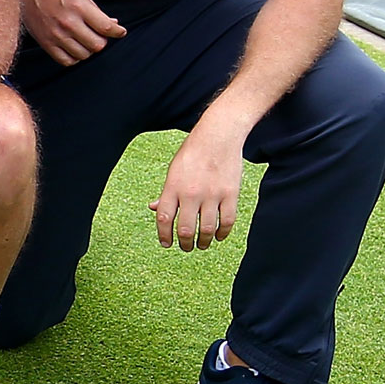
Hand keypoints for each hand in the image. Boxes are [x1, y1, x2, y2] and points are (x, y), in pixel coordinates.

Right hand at [20, 0, 126, 64]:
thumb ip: (96, 11)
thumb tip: (113, 24)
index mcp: (79, 7)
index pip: (106, 28)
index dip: (117, 32)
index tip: (119, 32)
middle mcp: (68, 22)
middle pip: (97, 45)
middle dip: (101, 40)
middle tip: (98, 34)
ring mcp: (56, 35)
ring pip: (84, 55)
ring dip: (88, 49)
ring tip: (84, 40)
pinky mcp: (47, 44)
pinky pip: (67, 61)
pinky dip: (74, 57)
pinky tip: (73, 47)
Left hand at [150, 123, 242, 251]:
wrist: (218, 136)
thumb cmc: (192, 153)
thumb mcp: (173, 170)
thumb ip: (165, 192)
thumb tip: (154, 209)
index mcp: (173, 187)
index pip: (163, 218)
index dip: (163, 235)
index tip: (166, 244)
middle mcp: (191, 193)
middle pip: (185, 229)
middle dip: (184, 244)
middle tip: (186, 247)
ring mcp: (212, 194)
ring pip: (207, 230)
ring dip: (204, 242)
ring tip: (202, 245)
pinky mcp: (230, 194)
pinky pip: (227, 221)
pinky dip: (223, 233)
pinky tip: (219, 237)